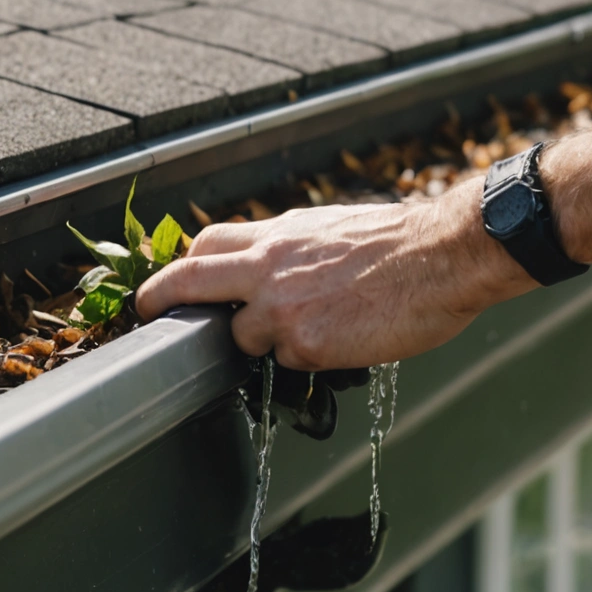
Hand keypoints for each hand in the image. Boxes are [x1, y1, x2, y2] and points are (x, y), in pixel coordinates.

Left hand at [134, 182, 534, 369]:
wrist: (444, 254)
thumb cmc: (403, 243)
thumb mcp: (333, 228)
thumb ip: (295, 249)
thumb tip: (276, 267)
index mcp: (278, 233)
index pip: (206, 245)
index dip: (184, 269)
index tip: (175, 286)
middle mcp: (268, 266)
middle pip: (188, 282)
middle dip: (158, 302)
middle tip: (146, 317)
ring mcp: (280, 307)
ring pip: (240, 337)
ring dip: (262, 343)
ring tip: (313, 334)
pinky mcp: (304, 344)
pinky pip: (286, 363)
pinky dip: (306, 360)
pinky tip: (343, 344)